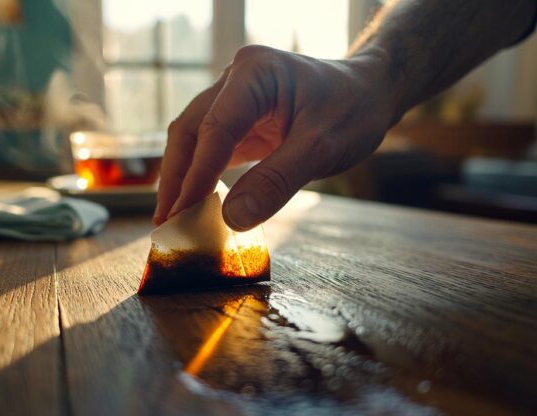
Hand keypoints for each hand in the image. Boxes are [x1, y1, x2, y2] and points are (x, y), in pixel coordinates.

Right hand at [153, 45, 399, 230]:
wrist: (370, 93)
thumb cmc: (353, 110)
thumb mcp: (322, 148)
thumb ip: (277, 181)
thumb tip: (232, 219)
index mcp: (255, 73)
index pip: (215, 126)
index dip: (197, 173)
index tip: (183, 212)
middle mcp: (236, 80)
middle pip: (191, 129)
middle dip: (177, 177)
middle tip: (166, 222)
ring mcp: (234, 97)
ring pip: (192, 138)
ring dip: (181, 177)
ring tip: (171, 218)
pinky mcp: (238, 118)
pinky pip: (210, 147)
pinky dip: (200, 175)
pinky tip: (194, 203)